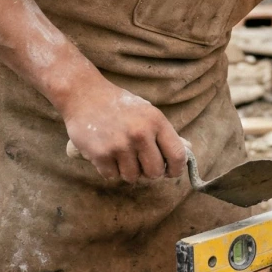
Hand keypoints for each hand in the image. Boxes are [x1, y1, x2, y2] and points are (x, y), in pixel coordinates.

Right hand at [60, 78, 189, 183]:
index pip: (177, 155)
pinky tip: (107, 154)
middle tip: (141, 164)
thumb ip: (164, 133)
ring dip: (128, 171)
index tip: (171, 172)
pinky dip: (110, 170)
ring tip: (121, 155)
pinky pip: (112, 176)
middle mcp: (140, 134)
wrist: (84, 94)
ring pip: (133, 177)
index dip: (176, 169)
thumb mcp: (147, 112)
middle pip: (155, 172)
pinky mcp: (101, 154)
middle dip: (149, 173)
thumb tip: (187, 152)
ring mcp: (120, 145)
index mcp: (156, 122)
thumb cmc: (119, 105)